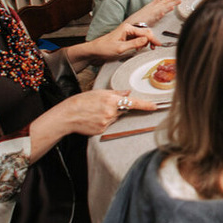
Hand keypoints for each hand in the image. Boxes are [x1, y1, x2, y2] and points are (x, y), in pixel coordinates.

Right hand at [45, 90, 159, 136]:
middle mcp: (111, 111)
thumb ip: (115, 93)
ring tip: (95, 112)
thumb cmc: (82, 101)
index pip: (133, 102)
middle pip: (122, 111)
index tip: (155, 107)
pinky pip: (108, 125)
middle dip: (116, 108)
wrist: (68, 115)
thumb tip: (127, 93)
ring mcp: (107, 122)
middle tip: (102, 107)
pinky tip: (93, 119)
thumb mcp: (99, 92)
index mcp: (111, 100)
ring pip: (115, 118)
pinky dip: (103, 122)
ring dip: (109, 115)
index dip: (145, 105)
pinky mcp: (102, 130)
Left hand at [80, 20, 161, 62]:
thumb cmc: (104, 48)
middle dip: (151, 39)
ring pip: (142, 35)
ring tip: (145, 48)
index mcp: (127, 28)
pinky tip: (139, 48)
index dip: (153, 39)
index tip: (158, 44)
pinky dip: (141, 43)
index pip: (145, 32)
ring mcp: (127, 32)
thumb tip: (146, 40)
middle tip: (154, 47)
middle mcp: (128, 28)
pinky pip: (138, 38)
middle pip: (145, 32)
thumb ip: (134, 43)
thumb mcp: (120, 48)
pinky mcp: (127, 37)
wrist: (94, 50)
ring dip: (146, 42)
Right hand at [129, 0, 180, 26]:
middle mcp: (154, 8)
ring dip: (167, 7)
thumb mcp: (149, 5)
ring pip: (160, 10)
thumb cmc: (141, 15)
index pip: (164, 0)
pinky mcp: (150, 20)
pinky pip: (155, 18)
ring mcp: (152, 14)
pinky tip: (162, 14)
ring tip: (173, 6)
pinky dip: (158, 15)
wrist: (133, 21)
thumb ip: (155, 0)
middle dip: (172, 1)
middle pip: (164, 4)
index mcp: (155, 5)